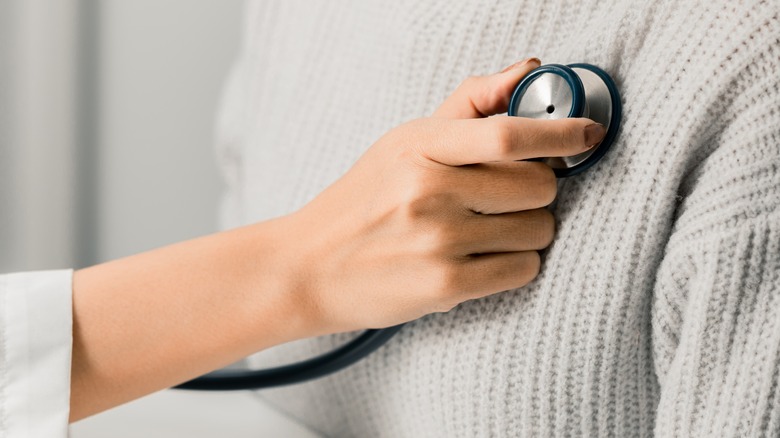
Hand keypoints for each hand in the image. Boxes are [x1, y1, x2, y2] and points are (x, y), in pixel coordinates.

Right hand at [283, 58, 606, 332]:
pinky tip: (483, 257)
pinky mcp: (445, 285)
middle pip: (539, 186)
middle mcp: (429, 191)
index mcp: (420, 146)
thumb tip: (530, 69)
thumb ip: (469, 105)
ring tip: (489, 230)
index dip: (560, 133)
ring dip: (527, 229)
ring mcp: (437, 241)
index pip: (509, 133)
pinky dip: (515, 263)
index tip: (587, 134)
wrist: (310, 267)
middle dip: (539, 191)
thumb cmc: (362, 201)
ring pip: (538, 230)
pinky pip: (523, 269)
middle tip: (510, 197)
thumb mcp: (403, 142)